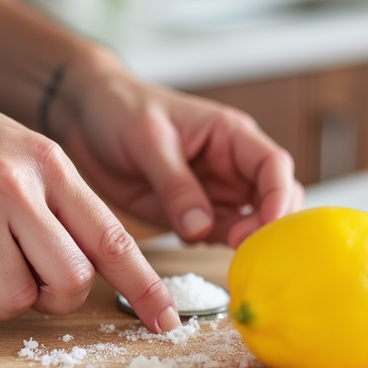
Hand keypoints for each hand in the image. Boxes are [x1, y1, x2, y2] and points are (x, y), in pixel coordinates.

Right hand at [0, 58, 180, 330]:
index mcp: (50, 165)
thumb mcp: (16, 148)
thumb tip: (89, 260)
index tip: (165, 318)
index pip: (113, 237)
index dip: (144, 285)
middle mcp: (19, 187)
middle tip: (28, 283)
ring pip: (14, 298)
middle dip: (54, 298)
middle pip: (70, 280)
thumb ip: (55, 198)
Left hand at [57, 54, 303, 247]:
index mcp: (231, 136)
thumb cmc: (122, 110)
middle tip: (242, 246)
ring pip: (249, 224)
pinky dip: (216, 250)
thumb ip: (176, 185)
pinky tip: (200, 249)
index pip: (274, 166)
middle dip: (267, 226)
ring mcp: (213, 193)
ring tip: (226, 256)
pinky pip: (216, 237)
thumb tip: (201, 227)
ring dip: (244, 244)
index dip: (279, 196)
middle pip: (272, 200)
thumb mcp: (148, 141)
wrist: (87, 119)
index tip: (270, 223)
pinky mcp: (192, 215)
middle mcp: (231, 167)